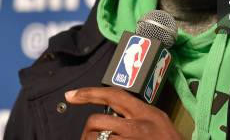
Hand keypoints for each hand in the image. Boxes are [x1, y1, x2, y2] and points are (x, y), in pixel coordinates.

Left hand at [65, 87, 183, 139]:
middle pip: (97, 121)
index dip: (89, 93)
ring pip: (96, 139)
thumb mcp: (158, 119)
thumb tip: (114, 111)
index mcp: (144, 112)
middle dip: (88, 131)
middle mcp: (136, 127)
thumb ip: (137, 114)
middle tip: (90, 137)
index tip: (71, 95)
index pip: (113, 94)